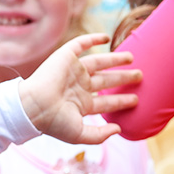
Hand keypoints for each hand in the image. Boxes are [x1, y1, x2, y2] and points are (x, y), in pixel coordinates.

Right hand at [19, 33, 140, 144]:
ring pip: (99, 63)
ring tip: (131, 57)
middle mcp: (79, 86)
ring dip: (115, 59)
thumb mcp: (79, 134)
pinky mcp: (65, 57)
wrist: (34, 106)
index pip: (107, 102)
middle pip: (106, 81)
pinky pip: (80, 44)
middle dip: (123, 78)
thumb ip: (100, 135)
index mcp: (81, 104)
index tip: (136, 99)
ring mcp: (73, 71)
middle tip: (140, 76)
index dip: (121, 101)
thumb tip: (119, 130)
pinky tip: (106, 38)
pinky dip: (92, 39)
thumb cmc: (54, 122)